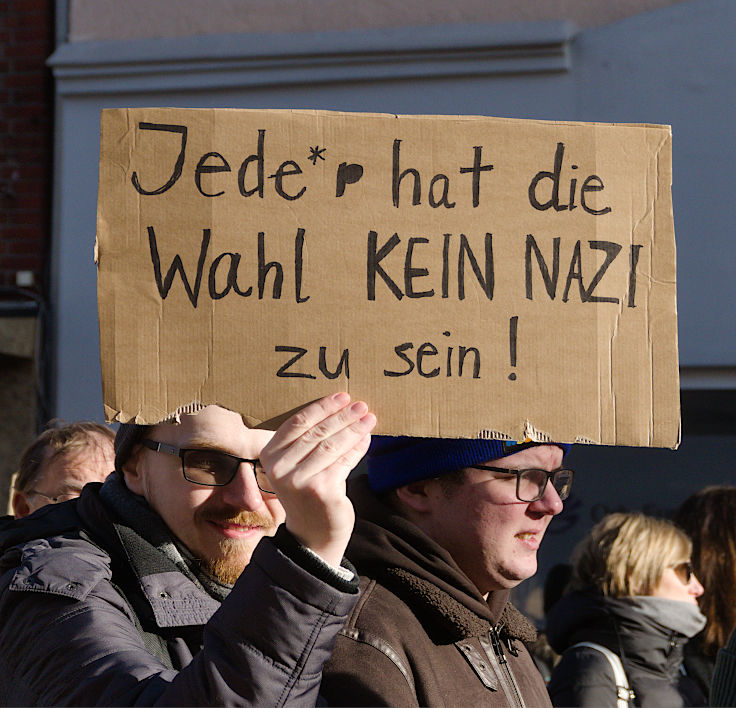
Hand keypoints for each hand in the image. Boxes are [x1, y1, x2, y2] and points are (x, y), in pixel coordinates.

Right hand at [259, 393, 375, 566]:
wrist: (312, 534)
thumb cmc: (307, 491)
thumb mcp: (297, 465)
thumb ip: (307, 440)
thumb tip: (340, 407)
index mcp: (269, 455)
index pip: (297, 422)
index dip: (322, 407)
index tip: (342, 396)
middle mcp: (279, 468)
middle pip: (317, 432)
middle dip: (342, 416)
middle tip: (361, 405)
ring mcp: (300, 480)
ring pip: (332, 445)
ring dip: (353, 429)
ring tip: (369, 418)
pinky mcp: (321, 490)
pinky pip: (344, 461)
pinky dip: (357, 448)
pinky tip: (366, 439)